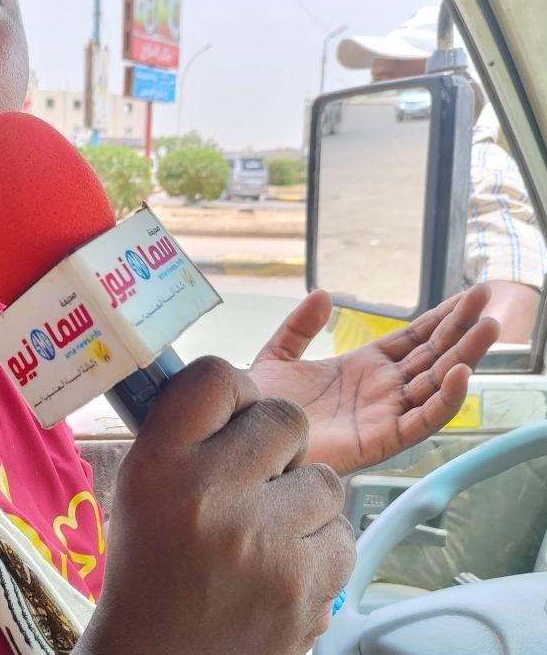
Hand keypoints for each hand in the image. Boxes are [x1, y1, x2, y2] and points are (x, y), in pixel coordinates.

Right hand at [77, 358, 354, 654]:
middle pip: (285, 418)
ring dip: (301, 500)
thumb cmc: (150, 568)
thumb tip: (234, 388)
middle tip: (255, 474)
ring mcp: (265, 545)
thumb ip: (182, 433)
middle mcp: (211, 497)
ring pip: (325, 479)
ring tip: (265, 530)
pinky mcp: (307, 590)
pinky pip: (343, 535)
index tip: (232, 414)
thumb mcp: (139, 487)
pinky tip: (283, 565)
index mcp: (160, 464)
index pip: (215, 377)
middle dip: (277, 442)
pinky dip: (319, 547)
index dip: (233, 391)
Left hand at [249, 285, 499, 474]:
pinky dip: (444, 399)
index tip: (467, 295)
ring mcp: (385, 414)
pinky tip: (458, 373)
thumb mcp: (279, 355)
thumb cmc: (263, 408)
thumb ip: (300, 326)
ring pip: (436, 383)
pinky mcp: (381, 440)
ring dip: (464, 355)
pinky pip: (422, 420)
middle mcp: (381, 390)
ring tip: (488, 327)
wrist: (245, 440)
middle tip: (487, 298)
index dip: (441, 317)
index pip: (414, 338)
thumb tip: (322, 294)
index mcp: (363, 368)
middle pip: (433, 355)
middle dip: (461, 327)